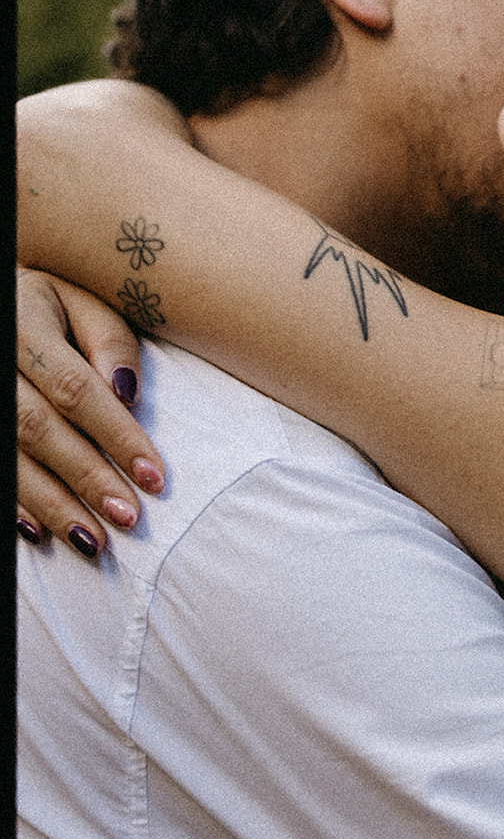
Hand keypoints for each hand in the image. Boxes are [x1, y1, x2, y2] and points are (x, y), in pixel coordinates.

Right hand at [16, 269, 165, 556]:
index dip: (116, 436)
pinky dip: (16, 504)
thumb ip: (111, 340)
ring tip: (94, 541)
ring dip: (53, 504)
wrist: (9, 297)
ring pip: (11, 457)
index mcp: (25, 324)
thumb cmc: (60, 298)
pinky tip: (41, 532)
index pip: (75, 389)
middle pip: (39, 429)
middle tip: (128, 516)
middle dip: (86, 477)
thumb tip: (129, 394)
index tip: (154, 477)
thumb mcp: (88, 298)